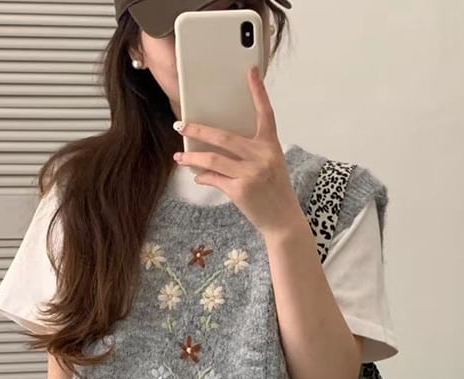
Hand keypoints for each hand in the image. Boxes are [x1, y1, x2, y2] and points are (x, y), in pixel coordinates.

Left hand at [172, 66, 303, 237]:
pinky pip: (214, 178)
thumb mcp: (271, 166)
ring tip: (180, 156)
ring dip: (192, 157)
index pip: (265, 113)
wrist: (283, 221)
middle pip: (223, 136)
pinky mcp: (240, 190)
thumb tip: (218, 148)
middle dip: (198, 129)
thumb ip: (251, 153)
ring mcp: (250, 173)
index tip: (250, 72)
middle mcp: (261, 156)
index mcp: (271, 146)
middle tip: (181, 124)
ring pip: (212, 159)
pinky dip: (202, 176)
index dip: (258, 92)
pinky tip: (197, 176)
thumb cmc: (276, 193)